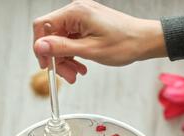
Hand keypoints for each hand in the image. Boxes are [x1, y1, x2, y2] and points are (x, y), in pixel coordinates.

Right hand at [33, 0, 165, 82]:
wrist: (144, 41)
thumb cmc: (124, 43)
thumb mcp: (89, 50)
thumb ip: (62, 48)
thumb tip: (40, 47)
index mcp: (75, 12)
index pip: (43, 26)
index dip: (40, 48)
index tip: (46, 65)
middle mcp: (76, 12)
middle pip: (52, 36)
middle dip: (57, 59)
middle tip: (66, 76)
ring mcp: (81, 19)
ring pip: (61, 42)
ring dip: (66, 61)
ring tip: (76, 74)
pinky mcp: (86, 27)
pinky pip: (71, 42)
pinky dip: (73, 56)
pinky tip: (81, 67)